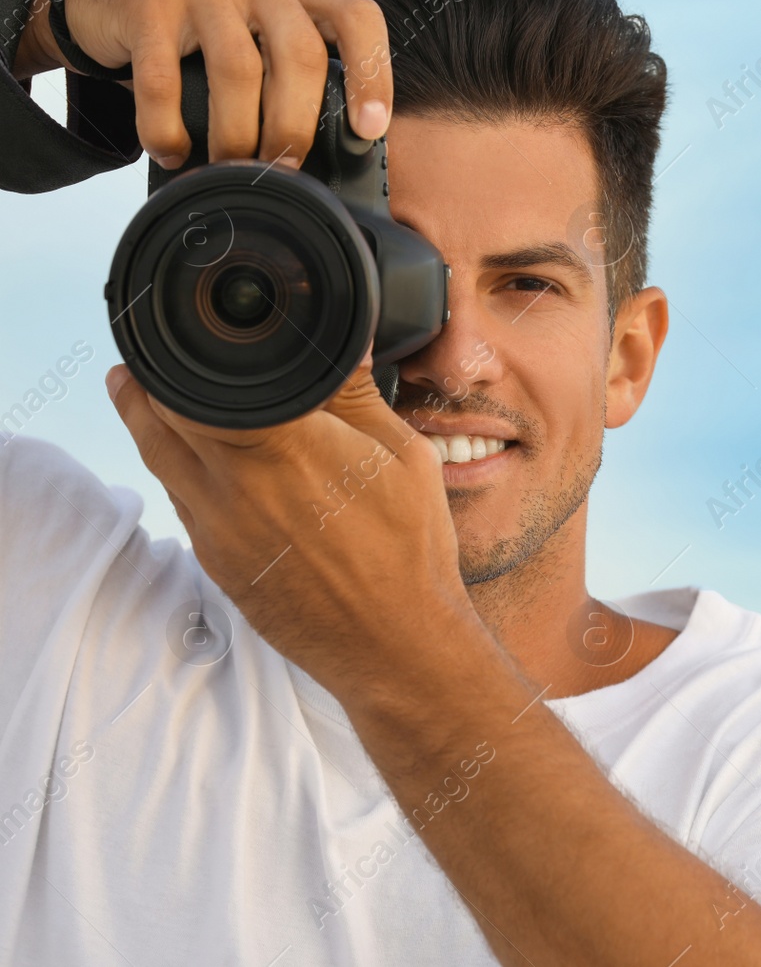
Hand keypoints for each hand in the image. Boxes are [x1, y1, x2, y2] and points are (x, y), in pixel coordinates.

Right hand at [16, 0, 391, 167]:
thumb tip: (327, 158)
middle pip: (300, 56)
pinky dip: (169, 129)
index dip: (371, 76)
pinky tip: (173, 153)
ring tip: (230, 168)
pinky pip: (165, 82)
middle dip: (295, 126)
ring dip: (236, 135)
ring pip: (239, 71)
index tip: (368, 130)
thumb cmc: (199, 31)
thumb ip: (292, 72)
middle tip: (283, 168)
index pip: (356, 20)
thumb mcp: (258, 35)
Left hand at [106, 356, 485, 703]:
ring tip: (136, 391)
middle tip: (150, 356)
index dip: (187, 353)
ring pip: (156, 458)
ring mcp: (216, 527)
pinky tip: (199, 460)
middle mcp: (234, 484)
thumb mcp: (402, 454)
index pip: (199, 381)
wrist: (393, 641)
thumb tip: (341, 340)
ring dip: (144, 420)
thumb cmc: (409, 548)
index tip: (192, 335)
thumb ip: (356, 394)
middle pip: (159, 415)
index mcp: (283, 444)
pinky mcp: (214, 561)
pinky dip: (177, 470)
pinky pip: (180, 502)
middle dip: (149, 381)